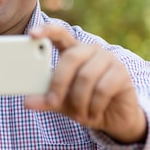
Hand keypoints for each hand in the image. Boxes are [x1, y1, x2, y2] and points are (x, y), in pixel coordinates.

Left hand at [25, 25, 147, 143]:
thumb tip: (27, 102)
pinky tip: (93, 114)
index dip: (47, 31)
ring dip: (78, 101)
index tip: (32, 34)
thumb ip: (46, 99)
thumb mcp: (61, 102)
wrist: (114, 119)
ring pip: (86, 76)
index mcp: (72, 51)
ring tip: (78, 114)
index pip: (59, 34)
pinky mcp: (122, 73)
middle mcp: (90, 50)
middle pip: (70, 57)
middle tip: (53, 102)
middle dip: (59, 83)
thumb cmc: (84, 103)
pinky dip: (94, 106)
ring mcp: (108, 59)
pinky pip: (103, 89)